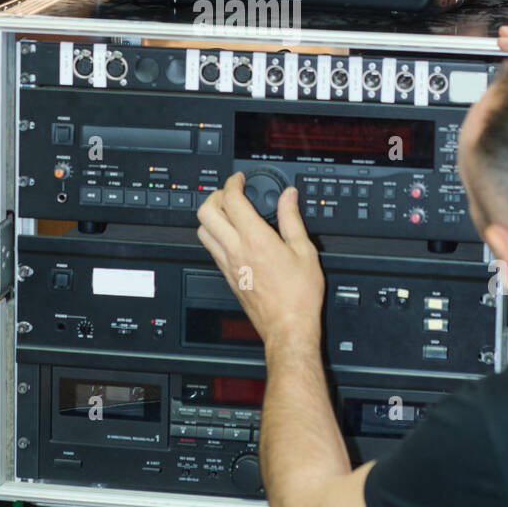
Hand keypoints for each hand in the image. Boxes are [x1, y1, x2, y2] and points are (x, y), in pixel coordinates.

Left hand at [196, 172, 325, 344]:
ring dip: (211, 216)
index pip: (231, 200)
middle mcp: (236, 250)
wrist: (287, 327)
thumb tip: (288, 196)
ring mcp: (228, 264)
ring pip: (202, 231)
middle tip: (231, 193)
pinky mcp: (227, 276)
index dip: (232, 183)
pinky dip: (216, 235)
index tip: (239, 179)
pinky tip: (232, 236)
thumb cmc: (299, 295)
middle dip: (216, 196)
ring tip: (228, 212)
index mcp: (255, 239)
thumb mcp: (304, 251)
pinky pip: (211, 249)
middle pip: (206, 212)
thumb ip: (292, 219)